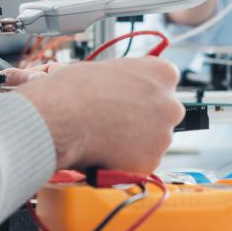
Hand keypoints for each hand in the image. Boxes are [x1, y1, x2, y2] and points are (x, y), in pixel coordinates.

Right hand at [16, 57, 184, 172]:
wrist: (61, 117)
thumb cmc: (75, 89)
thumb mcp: (109, 68)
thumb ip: (128, 77)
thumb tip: (125, 86)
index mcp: (163, 73)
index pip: (164, 83)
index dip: (144, 92)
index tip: (132, 99)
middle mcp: (170, 104)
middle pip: (164, 113)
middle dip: (145, 119)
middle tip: (118, 122)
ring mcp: (163, 135)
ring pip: (153, 140)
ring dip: (136, 141)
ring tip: (106, 137)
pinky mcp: (150, 161)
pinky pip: (141, 162)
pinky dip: (126, 161)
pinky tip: (107, 152)